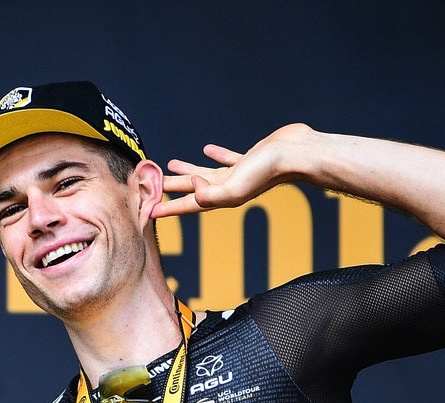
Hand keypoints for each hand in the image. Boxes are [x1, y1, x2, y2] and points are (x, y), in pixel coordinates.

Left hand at [152, 124, 309, 217]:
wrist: (296, 154)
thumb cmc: (267, 172)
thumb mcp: (234, 187)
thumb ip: (212, 194)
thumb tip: (193, 190)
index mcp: (223, 197)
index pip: (190, 205)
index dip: (169, 208)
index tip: (149, 212)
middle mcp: (229, 187)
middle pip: (193, 190)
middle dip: (172, 189)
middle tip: (152, 186)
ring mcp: (239, 173)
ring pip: (206, 173)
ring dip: (188, 171)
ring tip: (171, 165)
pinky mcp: (249, 158)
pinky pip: (227, 158)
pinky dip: (216, 155)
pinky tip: (207, 149)